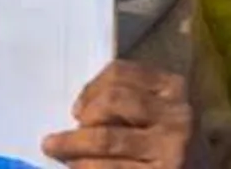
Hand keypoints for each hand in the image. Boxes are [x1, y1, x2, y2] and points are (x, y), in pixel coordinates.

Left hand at [43, 61, 200, 168]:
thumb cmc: (172, 141)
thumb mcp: (162, 111)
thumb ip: (132, 100)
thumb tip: (79, 108)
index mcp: (174, 88)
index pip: (122, 72)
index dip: (91, 88)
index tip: (77, 107)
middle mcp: (176, 115)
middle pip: (113, 100)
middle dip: (83, 115)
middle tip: (66, 130)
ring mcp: (171, 148)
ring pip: (107, 138)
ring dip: (72, 143)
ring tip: (54, 147)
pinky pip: (110, 168)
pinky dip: (85, 167)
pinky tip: (75, 167)